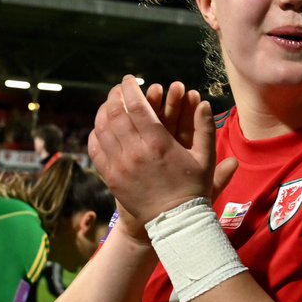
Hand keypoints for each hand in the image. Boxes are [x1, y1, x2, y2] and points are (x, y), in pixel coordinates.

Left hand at [89, 76, 236, 222]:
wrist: (175, 222)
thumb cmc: (193, 189)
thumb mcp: (206, 159)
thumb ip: (205, 129)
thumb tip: (204, 103)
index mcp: (158, 143)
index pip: (136, 106)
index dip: (130, 88)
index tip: (129, 79)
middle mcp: (135, 151)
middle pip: (115, 113)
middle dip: (114, 96)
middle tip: (118, 89)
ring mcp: (119, 165)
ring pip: (102, 129)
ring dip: (103, 112)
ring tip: (109, 105)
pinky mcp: (110, 177)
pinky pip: (96, 149)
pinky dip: (95, 134)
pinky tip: (101, 128)